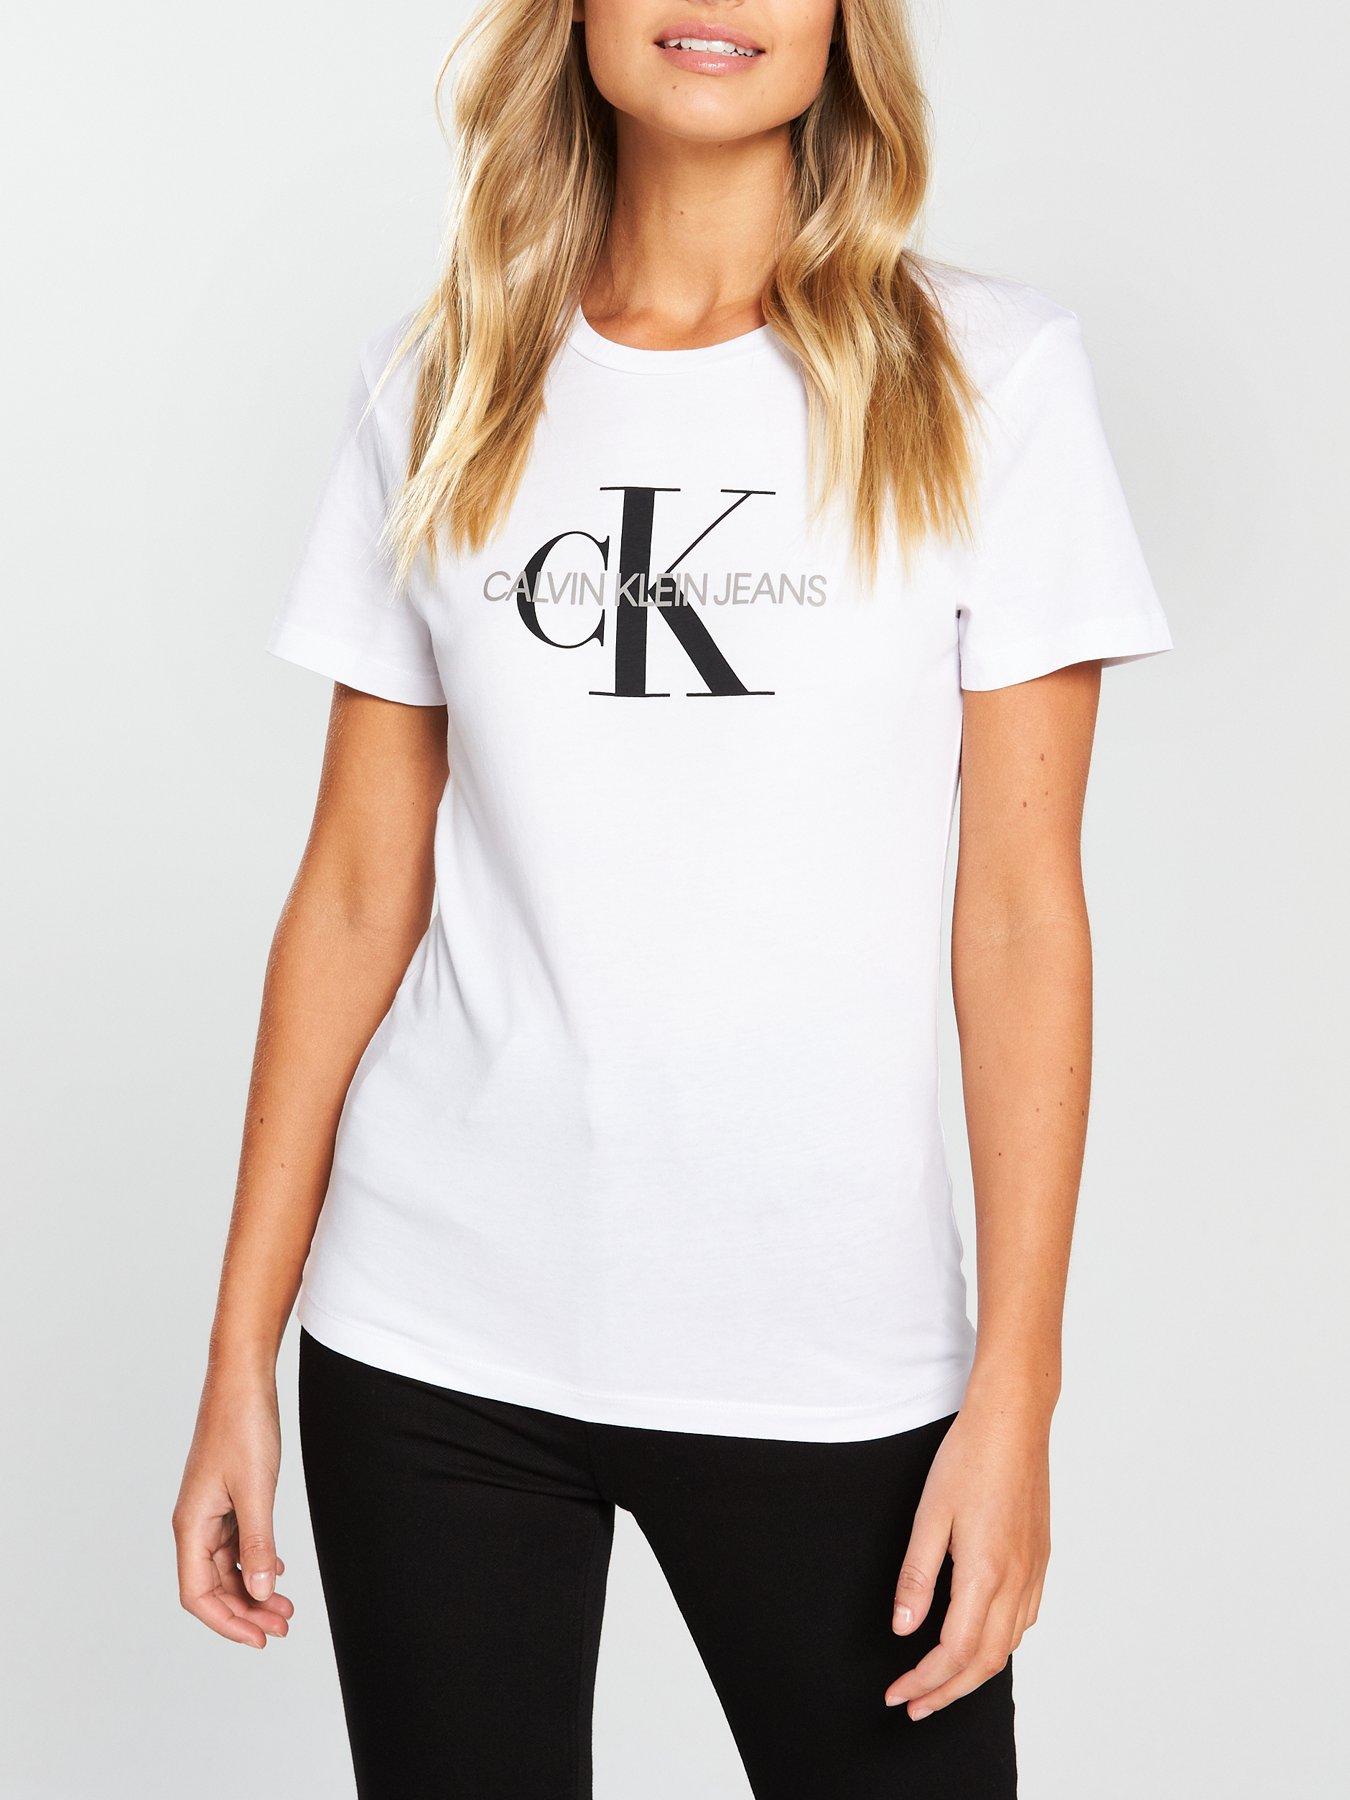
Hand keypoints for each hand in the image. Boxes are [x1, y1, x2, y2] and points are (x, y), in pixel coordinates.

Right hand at [173, 1368, 293, 1648]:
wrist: (243, 1380)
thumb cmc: (242, 1426)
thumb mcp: (256, 1489)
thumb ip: (258, 1542)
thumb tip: (260, 1591)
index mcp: (191, 1525)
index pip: (198, 1594)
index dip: (227, 1622)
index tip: (258, 1639)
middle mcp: (196, 1523)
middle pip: (214, 1586)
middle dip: (246, 1611)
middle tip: (283, 1627)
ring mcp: (211, 1511)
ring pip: (228, 1566)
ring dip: (254, 1590)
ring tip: (286, 1609)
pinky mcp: (227, 1497)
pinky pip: (237, 1543)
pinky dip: (256, 1562)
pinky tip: (277, 1572)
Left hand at [885, 1399, 1050, 1717]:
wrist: (1014, 1421)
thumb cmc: (968, 1458)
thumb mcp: (930, 1515)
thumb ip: (916, 1576)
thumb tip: (903, 1628)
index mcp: (985, 1574)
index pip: (953, 1653)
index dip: (923, 1682)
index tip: (897, 1695)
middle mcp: (1015, 1581)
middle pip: (983, 1662)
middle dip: (947, 1692)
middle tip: (914, 1707)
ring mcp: (1033, 1571)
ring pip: (1007, 1646)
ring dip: (973, 1674)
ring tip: (940, 1683)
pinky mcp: (1040, 1558)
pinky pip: (1023, 1621)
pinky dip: (998, 1645)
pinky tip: (980, 1640)